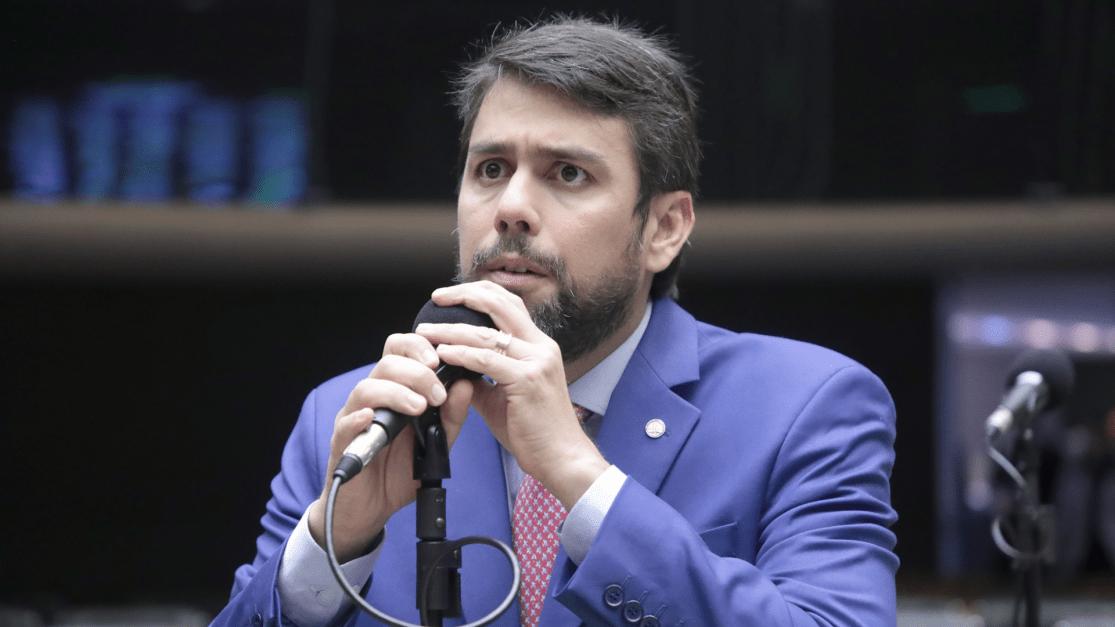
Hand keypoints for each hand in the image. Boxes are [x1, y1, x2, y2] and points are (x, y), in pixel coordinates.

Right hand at [306, 332, 473, 561]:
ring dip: (396, 393)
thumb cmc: (401, 470)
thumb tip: (466, 384)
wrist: (373, 509)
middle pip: (387, 363)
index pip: (401, 351)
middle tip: (437, 394)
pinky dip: (360, 417)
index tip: (441, 360)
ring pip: (367, 388)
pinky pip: (346, 424)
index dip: (419, 347)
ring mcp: (355, 418)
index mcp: (395, 390)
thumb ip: (451, 416)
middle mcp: (373, 398)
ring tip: (419, 408)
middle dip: (416, 372)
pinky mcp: (342, 443)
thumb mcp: (436, 442)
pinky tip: (372, 418)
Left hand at [415, 281, 609, 508]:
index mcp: (539, 347)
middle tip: (437, 297)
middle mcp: (541, 347)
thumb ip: (479, 378)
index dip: (479, 294)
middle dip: (465, 295)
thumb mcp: (502, 398)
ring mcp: (537, 362)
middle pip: (502, 303)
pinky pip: (487, 360)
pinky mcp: (528, 380)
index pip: (509, 305)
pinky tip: (442, 353)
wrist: (562, 459)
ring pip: (488, 333)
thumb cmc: (534, 432)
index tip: (450, 296)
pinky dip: (461, 354)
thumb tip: (452, 368)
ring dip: (451, 329)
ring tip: (425, 331)